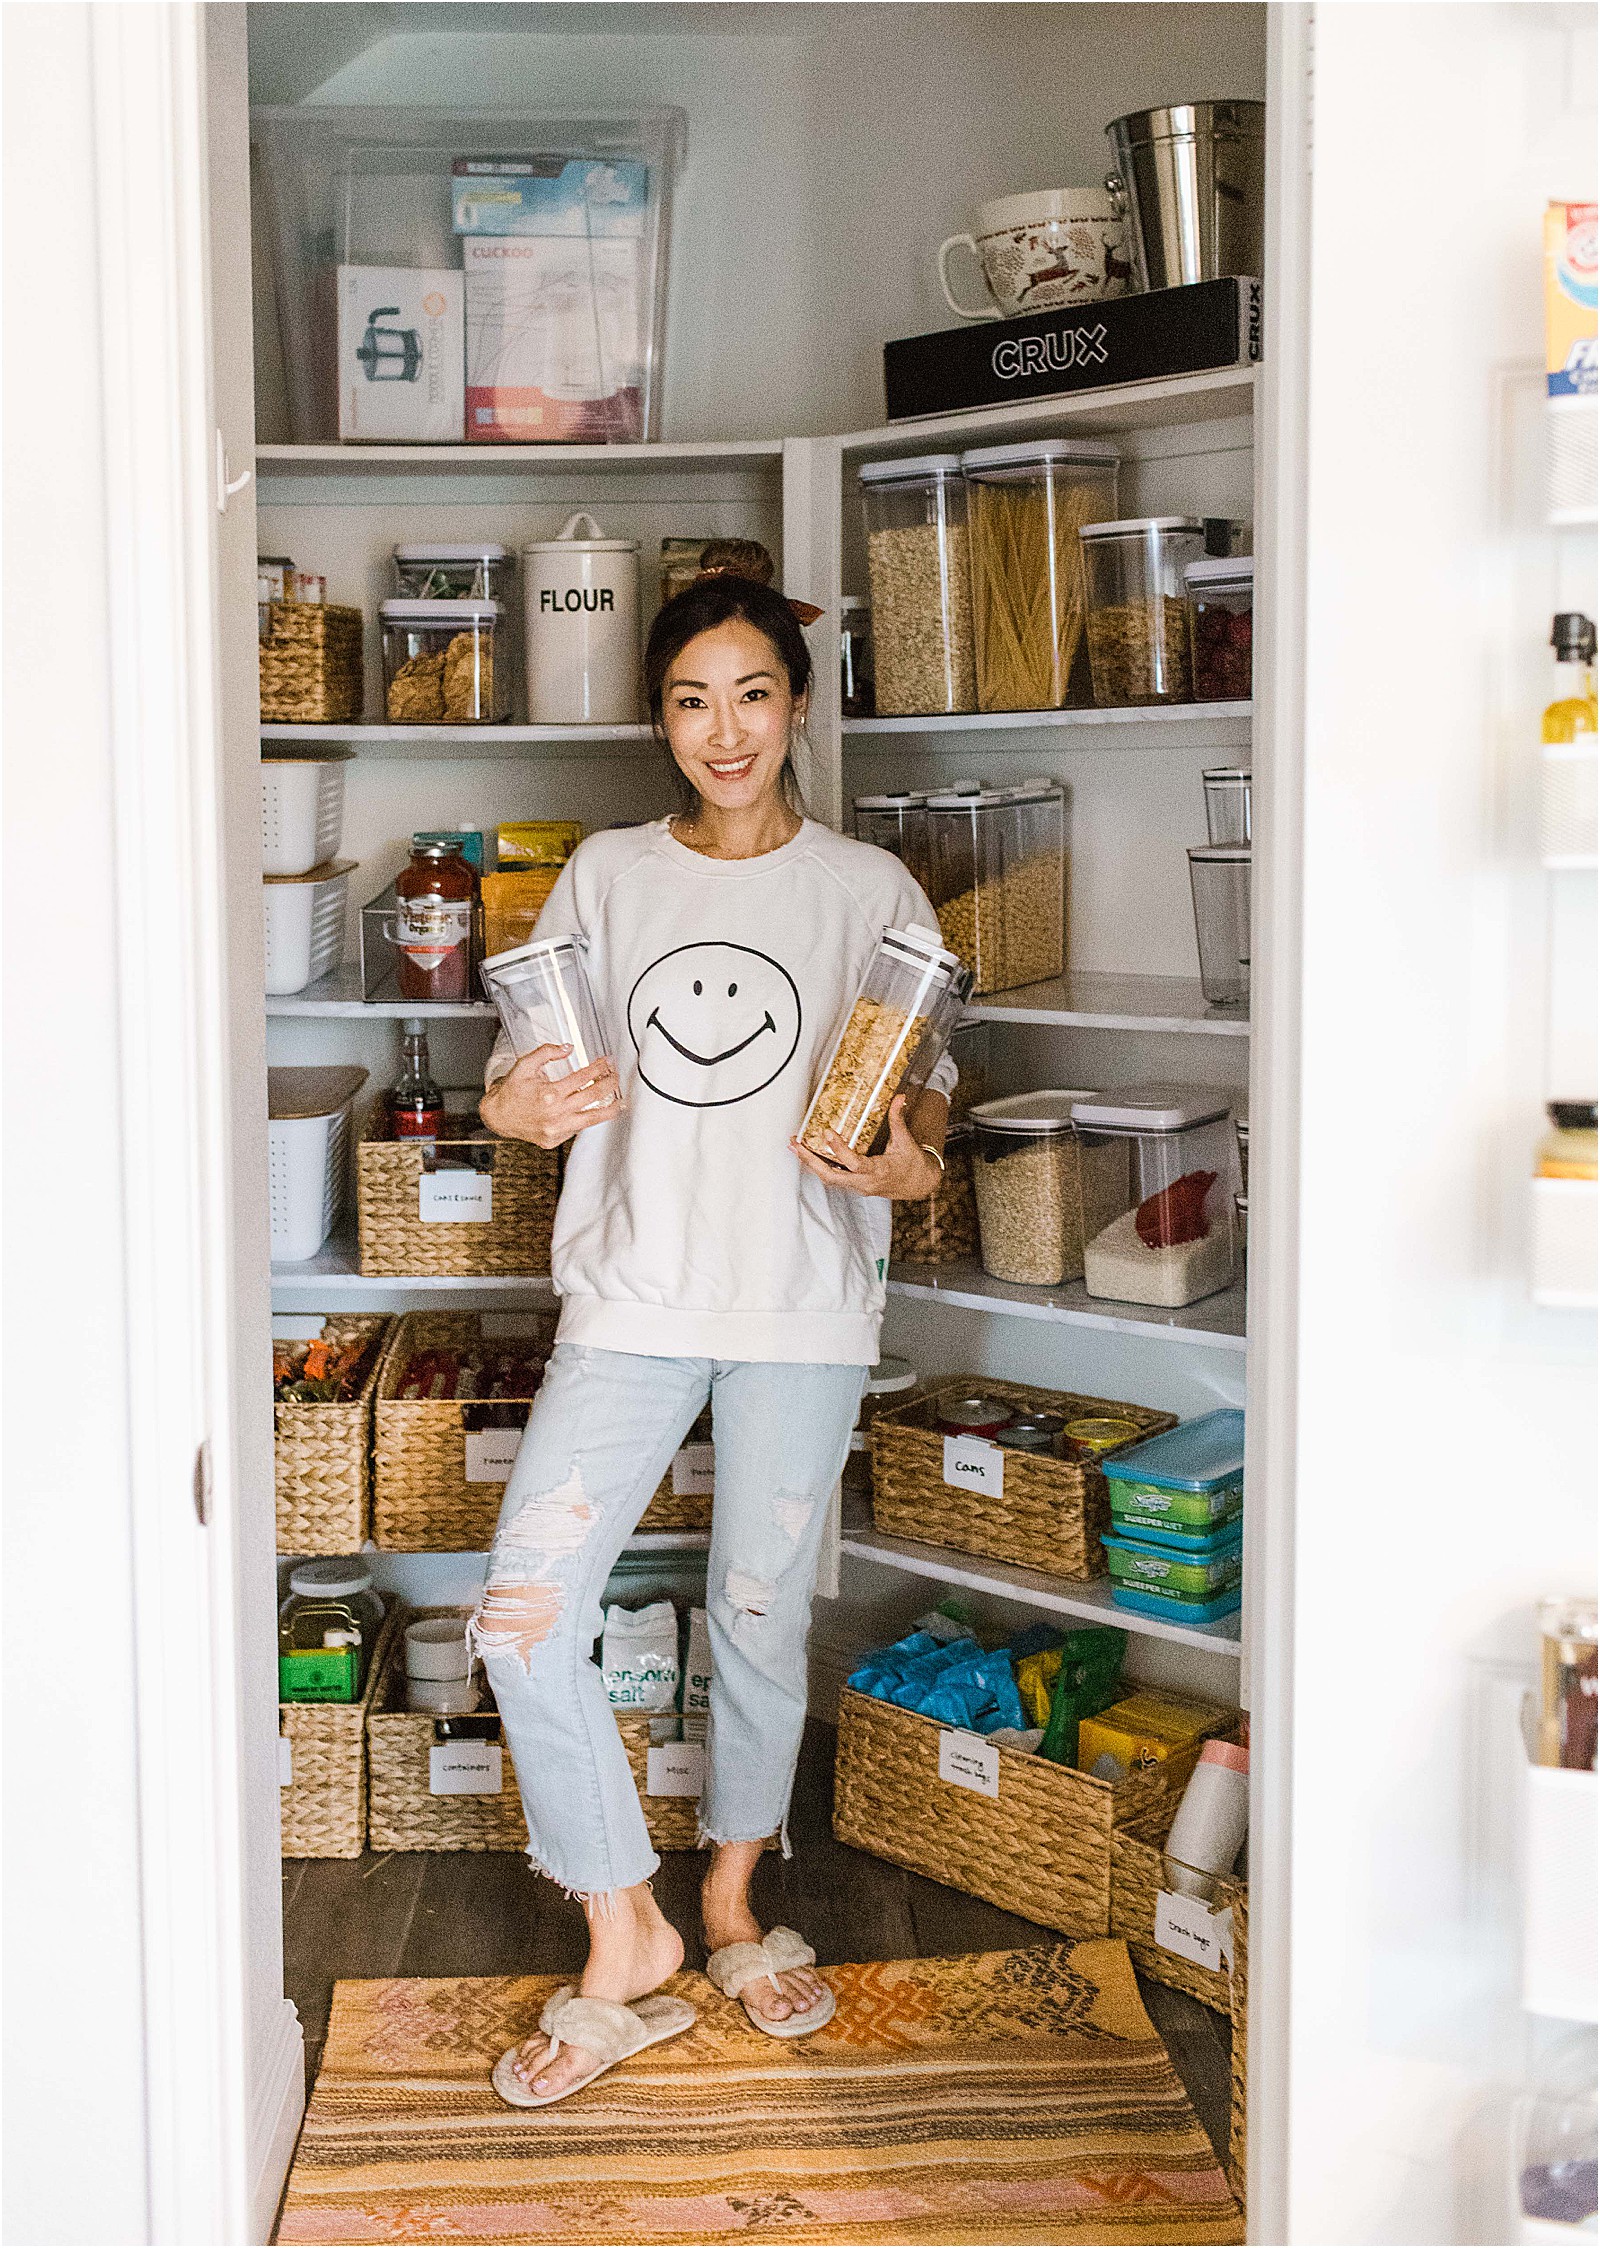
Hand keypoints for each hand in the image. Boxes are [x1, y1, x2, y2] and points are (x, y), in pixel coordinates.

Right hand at [478, 1046, 622, 1148]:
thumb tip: (568, 1047)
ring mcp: (556, 1129)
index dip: (598, 1068)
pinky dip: (588, 1119)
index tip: (607, 1063)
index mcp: (549, 1094)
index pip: (583, 1078)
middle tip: (616, 1077)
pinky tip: (595, 1112)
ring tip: (619, 1102)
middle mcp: (555, 1113)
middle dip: (609, 1084)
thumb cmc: (511, 1092)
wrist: (498, 1116)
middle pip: (593, 1097)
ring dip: (609, 1109)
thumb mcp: (525, 1065)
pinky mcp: (555, 1140)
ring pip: (592, 1119)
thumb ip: (546, 1053)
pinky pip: (578, 1129)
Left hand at [791, 1094, 941, 1199]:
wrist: (918, 1186)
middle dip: (811, 1160)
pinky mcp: (854, 1186)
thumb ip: (898, 1119)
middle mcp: (865, 1182)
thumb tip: (899, 1097)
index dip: (839, 1150)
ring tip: (795, 1146)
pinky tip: (807, 1154)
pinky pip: (832, 1178)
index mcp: (879, 1172)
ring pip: (828, 1178)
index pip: (855, 1164)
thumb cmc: (912, 1165)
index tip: (827, 1132)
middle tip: (797, 1144)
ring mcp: (858, 1187)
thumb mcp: (906, 1141)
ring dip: (810, 1163)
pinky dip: (818, 1166)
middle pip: (831, 1176)